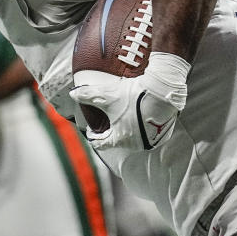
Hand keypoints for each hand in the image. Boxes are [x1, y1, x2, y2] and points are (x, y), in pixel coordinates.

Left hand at [70, 52, 189, 154]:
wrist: (161, 91)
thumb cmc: (132, 97)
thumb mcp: (106, 95)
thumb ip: (87, 95)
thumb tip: (73, 94)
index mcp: (119, 139)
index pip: (100, 144)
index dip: (93, 136)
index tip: (92, 130)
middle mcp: (135, 144)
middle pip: (118, 140)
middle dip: (112, 130)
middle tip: (109, 118)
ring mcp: (151, 140)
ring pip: (135, 137)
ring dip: (128, 128)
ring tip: (125, 115)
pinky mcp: (163, 133)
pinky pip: (149, 133)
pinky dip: (143, 126)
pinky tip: (142, 114)